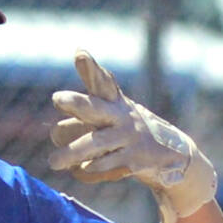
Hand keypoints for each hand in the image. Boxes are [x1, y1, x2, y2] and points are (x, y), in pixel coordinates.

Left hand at [47, 49, 216, 222]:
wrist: (170, 153)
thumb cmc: (127, 130)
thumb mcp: (113, 113)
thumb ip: (86, 115)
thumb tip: (55, 131)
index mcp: (114, 102)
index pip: (101, 82)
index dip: (91, 68)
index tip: (80, 53)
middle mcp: (120, 116)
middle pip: (95, 107)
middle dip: (78, 102)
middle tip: (58, 97)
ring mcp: (128, 137)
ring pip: (96, 143)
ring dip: (73, 152)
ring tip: (52, 162)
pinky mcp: (133, 159)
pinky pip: (107, 164)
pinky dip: (92, 169)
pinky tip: (82, 169)